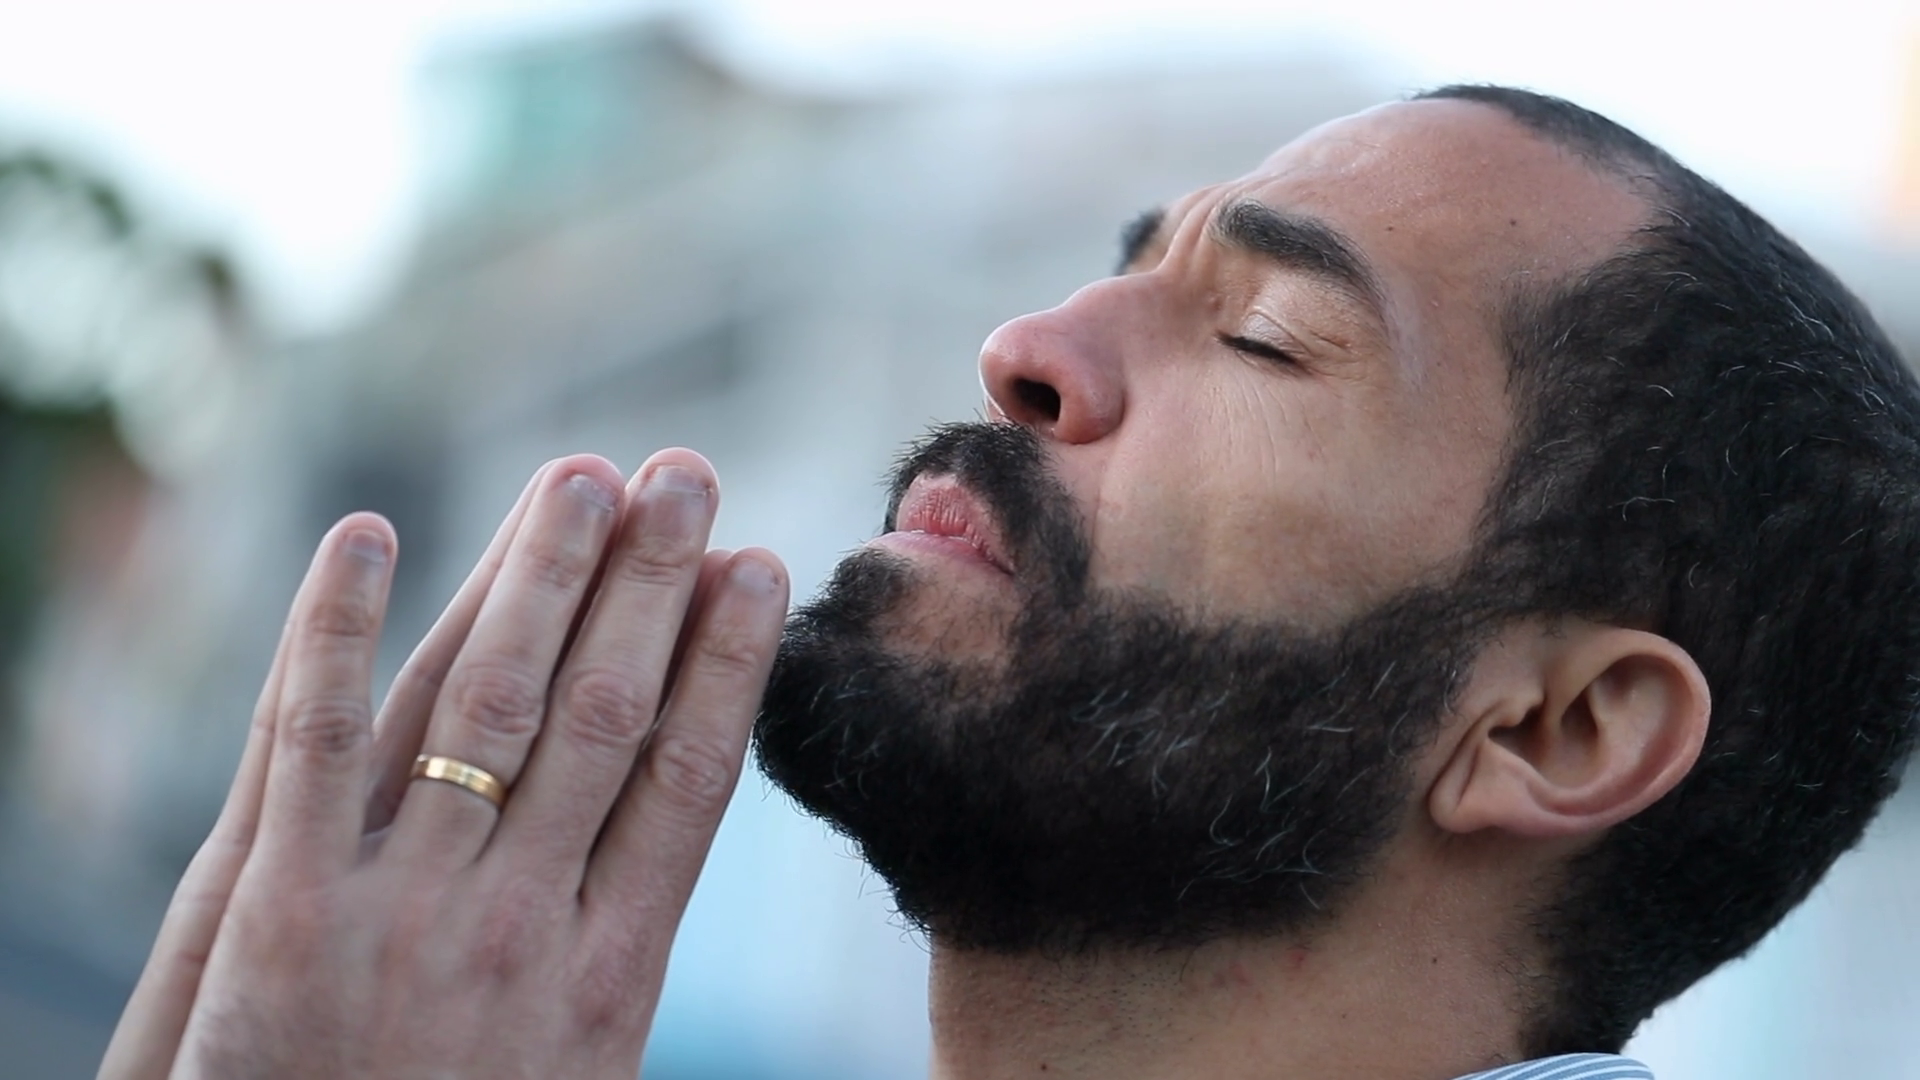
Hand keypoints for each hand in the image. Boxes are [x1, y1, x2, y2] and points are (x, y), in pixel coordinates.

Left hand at [98, 451, 788, 1079]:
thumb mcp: (585, 1070)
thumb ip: (621, 955)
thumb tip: (681, 819)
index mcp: (611, 972)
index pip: (689, 780)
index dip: (727, 659)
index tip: (757, 566)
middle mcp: (519, 924)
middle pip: (600, 717)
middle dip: (649, 583)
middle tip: (684, 474)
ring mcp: (399, 909)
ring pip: (482, 704)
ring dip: (536, 575)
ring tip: (581, 476)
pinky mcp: (278, 908)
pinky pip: (313, 741)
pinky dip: (334, 629)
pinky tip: (364, 533)